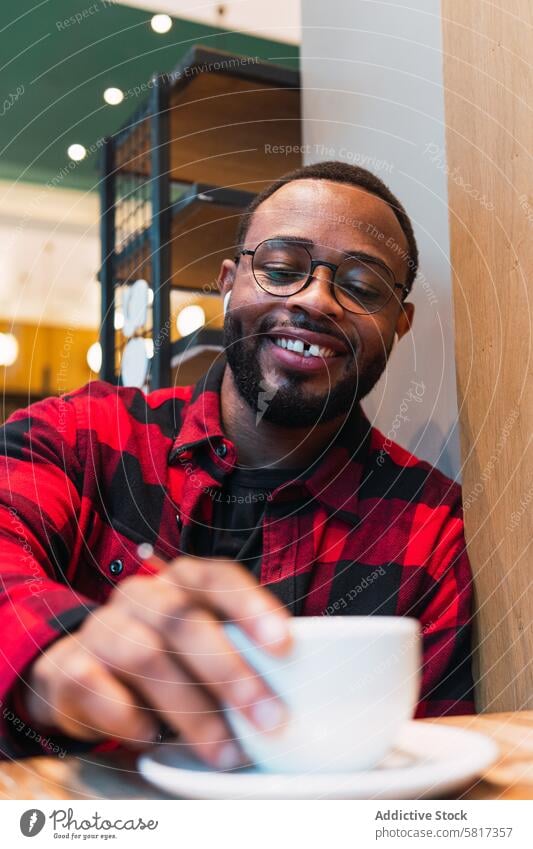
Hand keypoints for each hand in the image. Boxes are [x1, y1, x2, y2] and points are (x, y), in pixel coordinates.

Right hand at [20, 556, 291, 767]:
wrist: (82, 673)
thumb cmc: (165, 659)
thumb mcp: (202, 646)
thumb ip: (239, 653)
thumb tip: (298, 688)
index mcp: (181, 581)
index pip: (217, 577)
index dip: (251, 607)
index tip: (285, 645)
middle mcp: (141, 595)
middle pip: (184, 620)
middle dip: (230, 672)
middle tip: (269, 718)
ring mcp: (102, 627)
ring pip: (146, 655)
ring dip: (191, 710)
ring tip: (224, 751)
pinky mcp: (69, 666)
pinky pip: (97, 688)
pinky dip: (129, 717)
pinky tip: (151, 737)